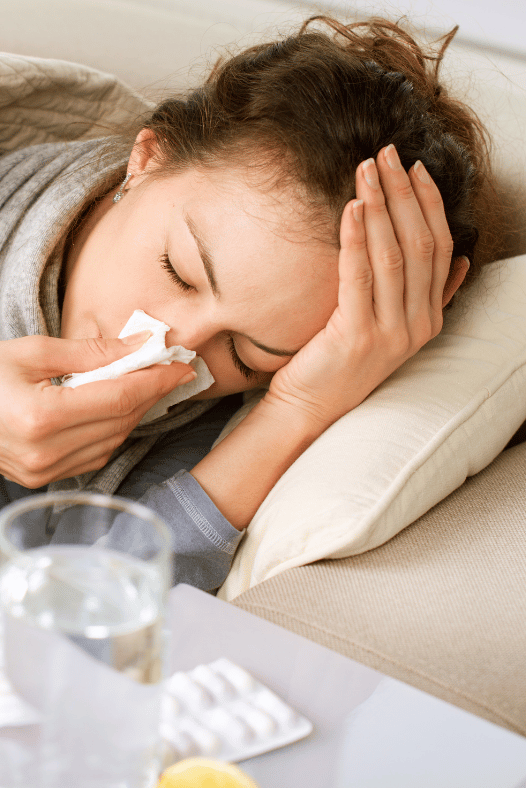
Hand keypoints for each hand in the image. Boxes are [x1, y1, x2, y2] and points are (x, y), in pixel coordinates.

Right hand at [0, 334, 194, 486]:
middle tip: (172, 370)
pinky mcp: (43, 478)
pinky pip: (96, 455)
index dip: (156, 381)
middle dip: (151, 393)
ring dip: (135, 412)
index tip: (180, 364)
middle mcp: (46, 452)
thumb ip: (91, 352)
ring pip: (113, 441)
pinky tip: (118, 409)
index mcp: (41, 417)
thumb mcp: (32, 352)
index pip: (120, 398)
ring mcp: (44, 471)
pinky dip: (113, 431)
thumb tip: (139, 345)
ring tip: (147, 385)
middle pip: (121, 421)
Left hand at [267, 144, 464, 426]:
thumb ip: (425, 298)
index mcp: (428, 319)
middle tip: (387, 154)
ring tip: (366, 170)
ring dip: (380, 207)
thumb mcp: (392, 328)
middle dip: (404, 194)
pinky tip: (350, 207)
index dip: (430, 205)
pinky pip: (359, 277)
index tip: (414, 168)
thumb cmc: (341, 361)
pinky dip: (356, 238)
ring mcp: (390, 334)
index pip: (440, 250)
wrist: (310, 406)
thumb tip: (462, 263)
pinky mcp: (356, 336)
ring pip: (393, 256)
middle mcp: (417, 326)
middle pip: (419, 245)